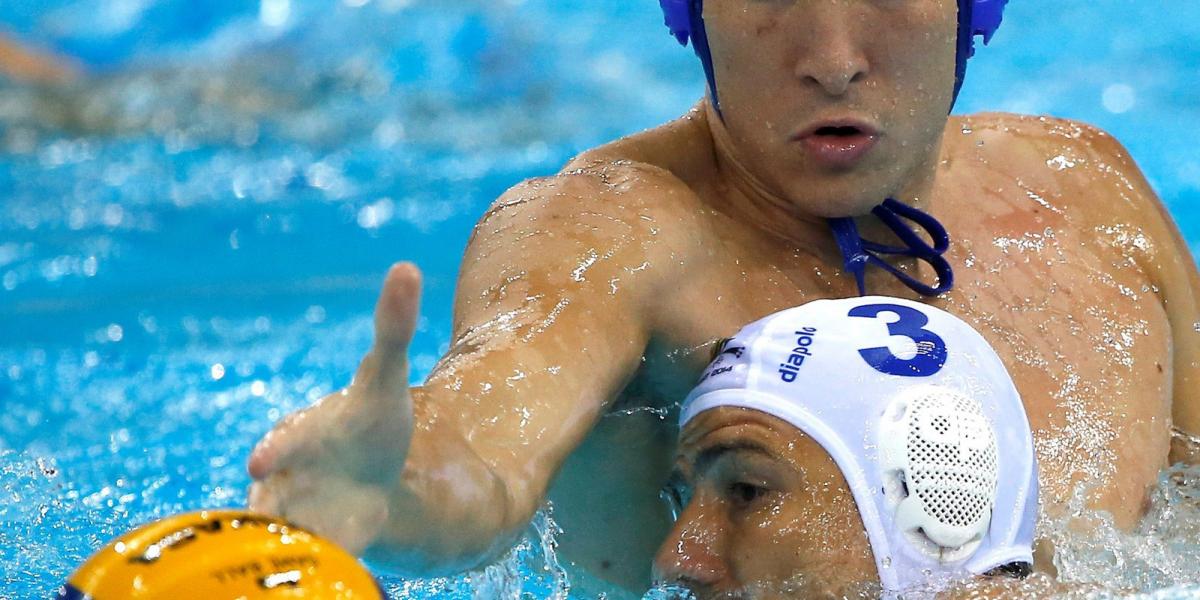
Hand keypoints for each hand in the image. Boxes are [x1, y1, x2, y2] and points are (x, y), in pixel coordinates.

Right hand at [248, 262, 421, 553]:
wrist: (370, 481)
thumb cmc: (370, 427)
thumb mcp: (384, 383)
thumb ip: (391, 330)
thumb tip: (407, 266)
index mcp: (301, 437)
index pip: (282, 444)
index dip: (273, 450)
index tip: (263, 460)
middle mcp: (286, 482)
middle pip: (271, 501)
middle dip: (268, 514)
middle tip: (265, 523)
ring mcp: (297, 520)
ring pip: (286, 537)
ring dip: (290, 549)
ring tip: (304, 559)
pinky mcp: (315, 551)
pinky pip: (308, 565)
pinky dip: (316, 572)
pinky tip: (330, 584)